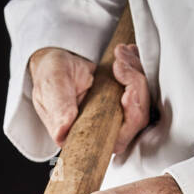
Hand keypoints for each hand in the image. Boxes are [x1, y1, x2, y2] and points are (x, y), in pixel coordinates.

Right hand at [29, 43, 151, 152]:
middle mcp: (102, 129)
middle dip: (136, 87)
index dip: (129, 119)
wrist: (56, 62)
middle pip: (137, 118)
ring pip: (142, 101)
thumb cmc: (50, 77)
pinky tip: (127, 53)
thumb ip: (59, 109)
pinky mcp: (122, 98)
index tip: (127, 95)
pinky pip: (142, 86)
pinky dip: (137, 67)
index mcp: (83, 136)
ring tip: (120, 54)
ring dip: (136, 73)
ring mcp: (115, 113)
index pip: (118, 139)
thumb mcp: (51, 88)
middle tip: (122, 65)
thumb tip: (62, 133)